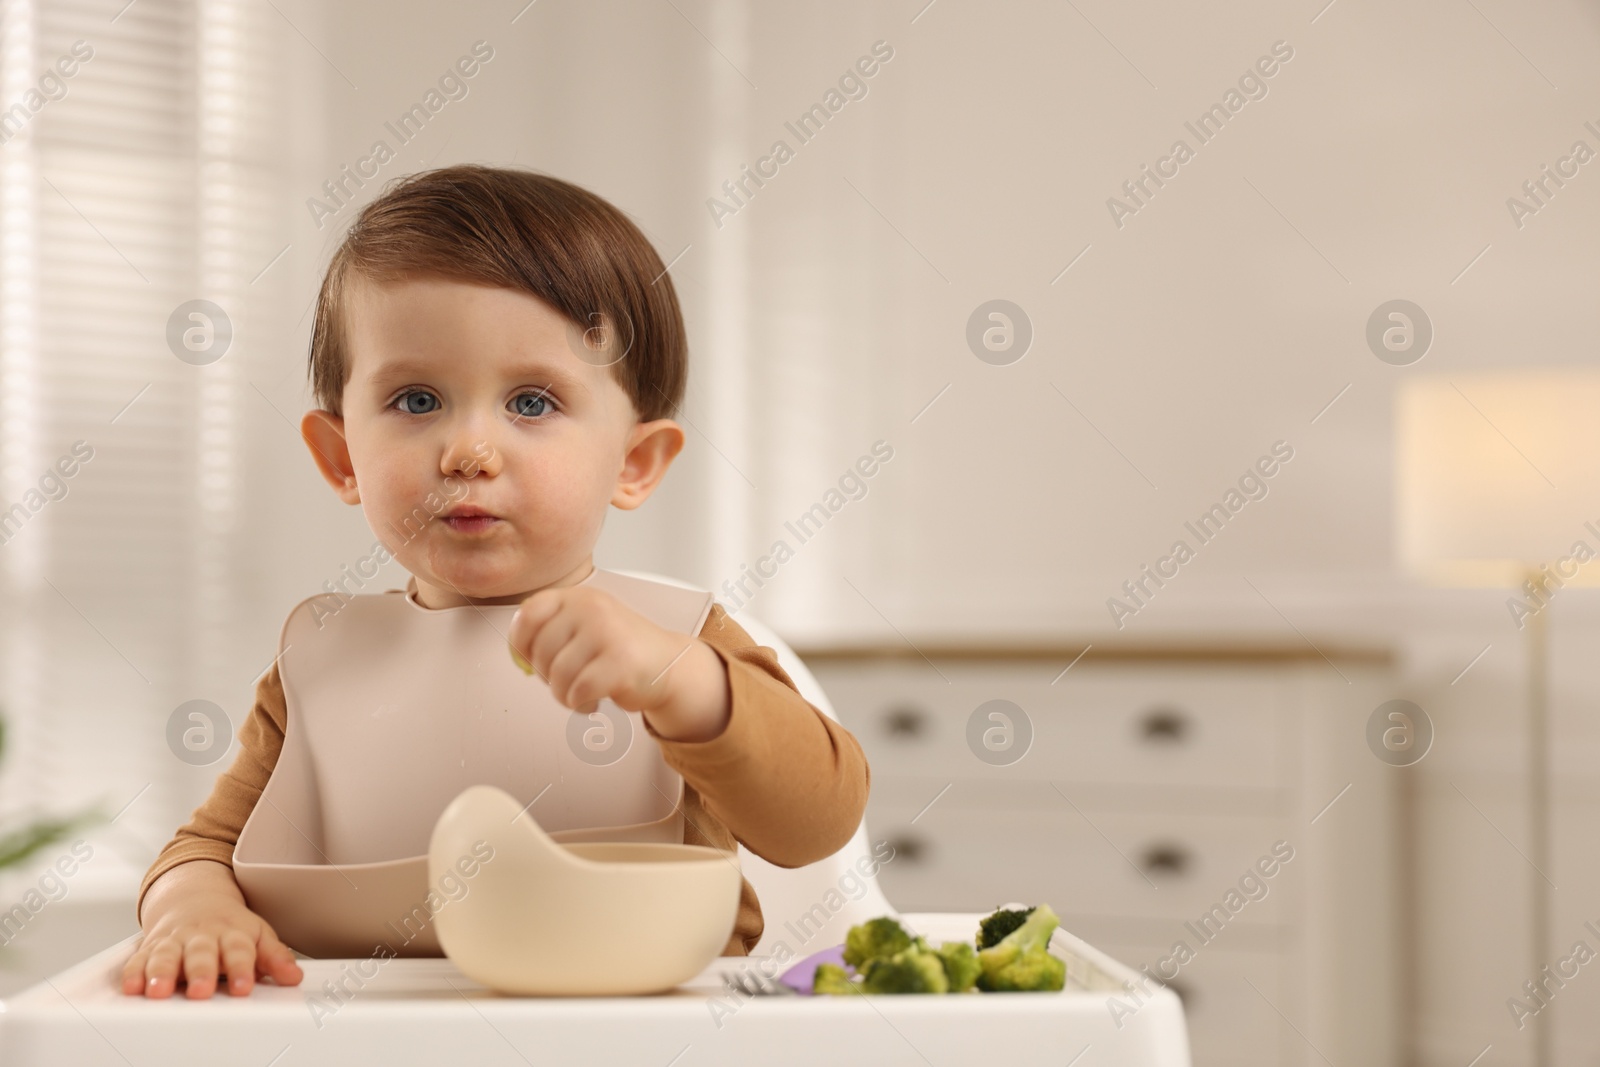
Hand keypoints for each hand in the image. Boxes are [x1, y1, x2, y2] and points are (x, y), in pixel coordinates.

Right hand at [122, 860, 302, 997]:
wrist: (194, 900)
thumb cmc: (230, 926)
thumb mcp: (257, 935)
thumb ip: (274, 957)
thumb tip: (293, 976)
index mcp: (231, 933)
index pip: (239, 950)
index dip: (242, 969)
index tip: (244, 988)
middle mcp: (201, 936)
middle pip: (201, 953)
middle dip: (201, 972)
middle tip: (201, 991)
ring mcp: (174, 941)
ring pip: (167, 955)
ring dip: (161, 972)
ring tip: (159, 990)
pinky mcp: (150, 948)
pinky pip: (139, 959)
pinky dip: (134, 973)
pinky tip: (132, 987)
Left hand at [508, 585, 730, 741]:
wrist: (668, 664)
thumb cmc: (618, 650)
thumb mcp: (583, 628)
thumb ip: (549, 634)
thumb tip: (518, 659)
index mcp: (577, 597)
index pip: (528, 614)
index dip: (520, 643)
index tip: (530, 660)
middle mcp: (591, 608)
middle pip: (540, 652)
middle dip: (547, 677)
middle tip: (568, 681)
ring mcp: (607, 632)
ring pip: (557, 676)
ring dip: (564, 695)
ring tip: (582, 692)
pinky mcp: (620, 661)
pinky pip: (578, 691)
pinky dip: (580, 704)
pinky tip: (594, 700)